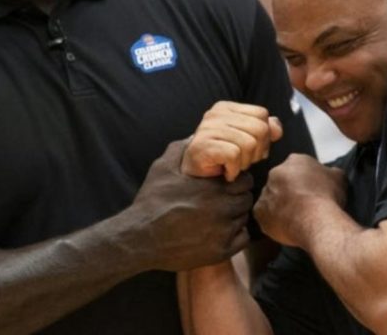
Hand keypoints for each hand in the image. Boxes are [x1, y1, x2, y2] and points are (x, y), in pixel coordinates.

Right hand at [131, 140, 255, 271]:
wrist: (140, 238)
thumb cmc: (151, 201)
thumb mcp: (162, 168)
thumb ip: (181, 149)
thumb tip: (196, 135)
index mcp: (212, 187)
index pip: (244, 180)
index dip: (236, 181)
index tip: (225, 184)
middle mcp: (221, 208)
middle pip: (245, 199)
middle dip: (236, 197)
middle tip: (222, 200)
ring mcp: (222, 232)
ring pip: (243, 218)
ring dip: (235, 216)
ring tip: (218, 216)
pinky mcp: (220, 251)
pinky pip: (242, 239)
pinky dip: (235, 235)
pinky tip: (219, 232)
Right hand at [182, 101, 281, 181]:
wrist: (194, 172)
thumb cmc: (222, 154)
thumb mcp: (247, 139)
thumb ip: (264, 129)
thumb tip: (277, 128)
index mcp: (227, 108)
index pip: (262, 114)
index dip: (264, 136)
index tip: (251, 149)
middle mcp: (216, 114)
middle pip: (259, 129)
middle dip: (257, 151)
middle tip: (242, 160)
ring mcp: (207, 128)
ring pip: (249, 144)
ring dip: (245, 162)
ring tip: (233, 166)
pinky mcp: (203, 145)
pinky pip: (234, 155)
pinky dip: (234, 169)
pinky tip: (226, 171)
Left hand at [253, 154, 345, 246]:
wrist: (316, 219)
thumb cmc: (328, 196)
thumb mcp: (338, 178)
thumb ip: (331, 172)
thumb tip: (329, 172)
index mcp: (294, 160)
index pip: (297, 166)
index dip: (305, 179)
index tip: (311, 190)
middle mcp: (275, 173)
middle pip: (281, 181)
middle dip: (289, 191)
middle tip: (302, 204)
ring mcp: (265, 192)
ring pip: (271, 198)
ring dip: (280, 206)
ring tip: (295, 218)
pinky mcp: (259, 212)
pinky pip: (265, 216)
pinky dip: (273, 221)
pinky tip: (285, 227)